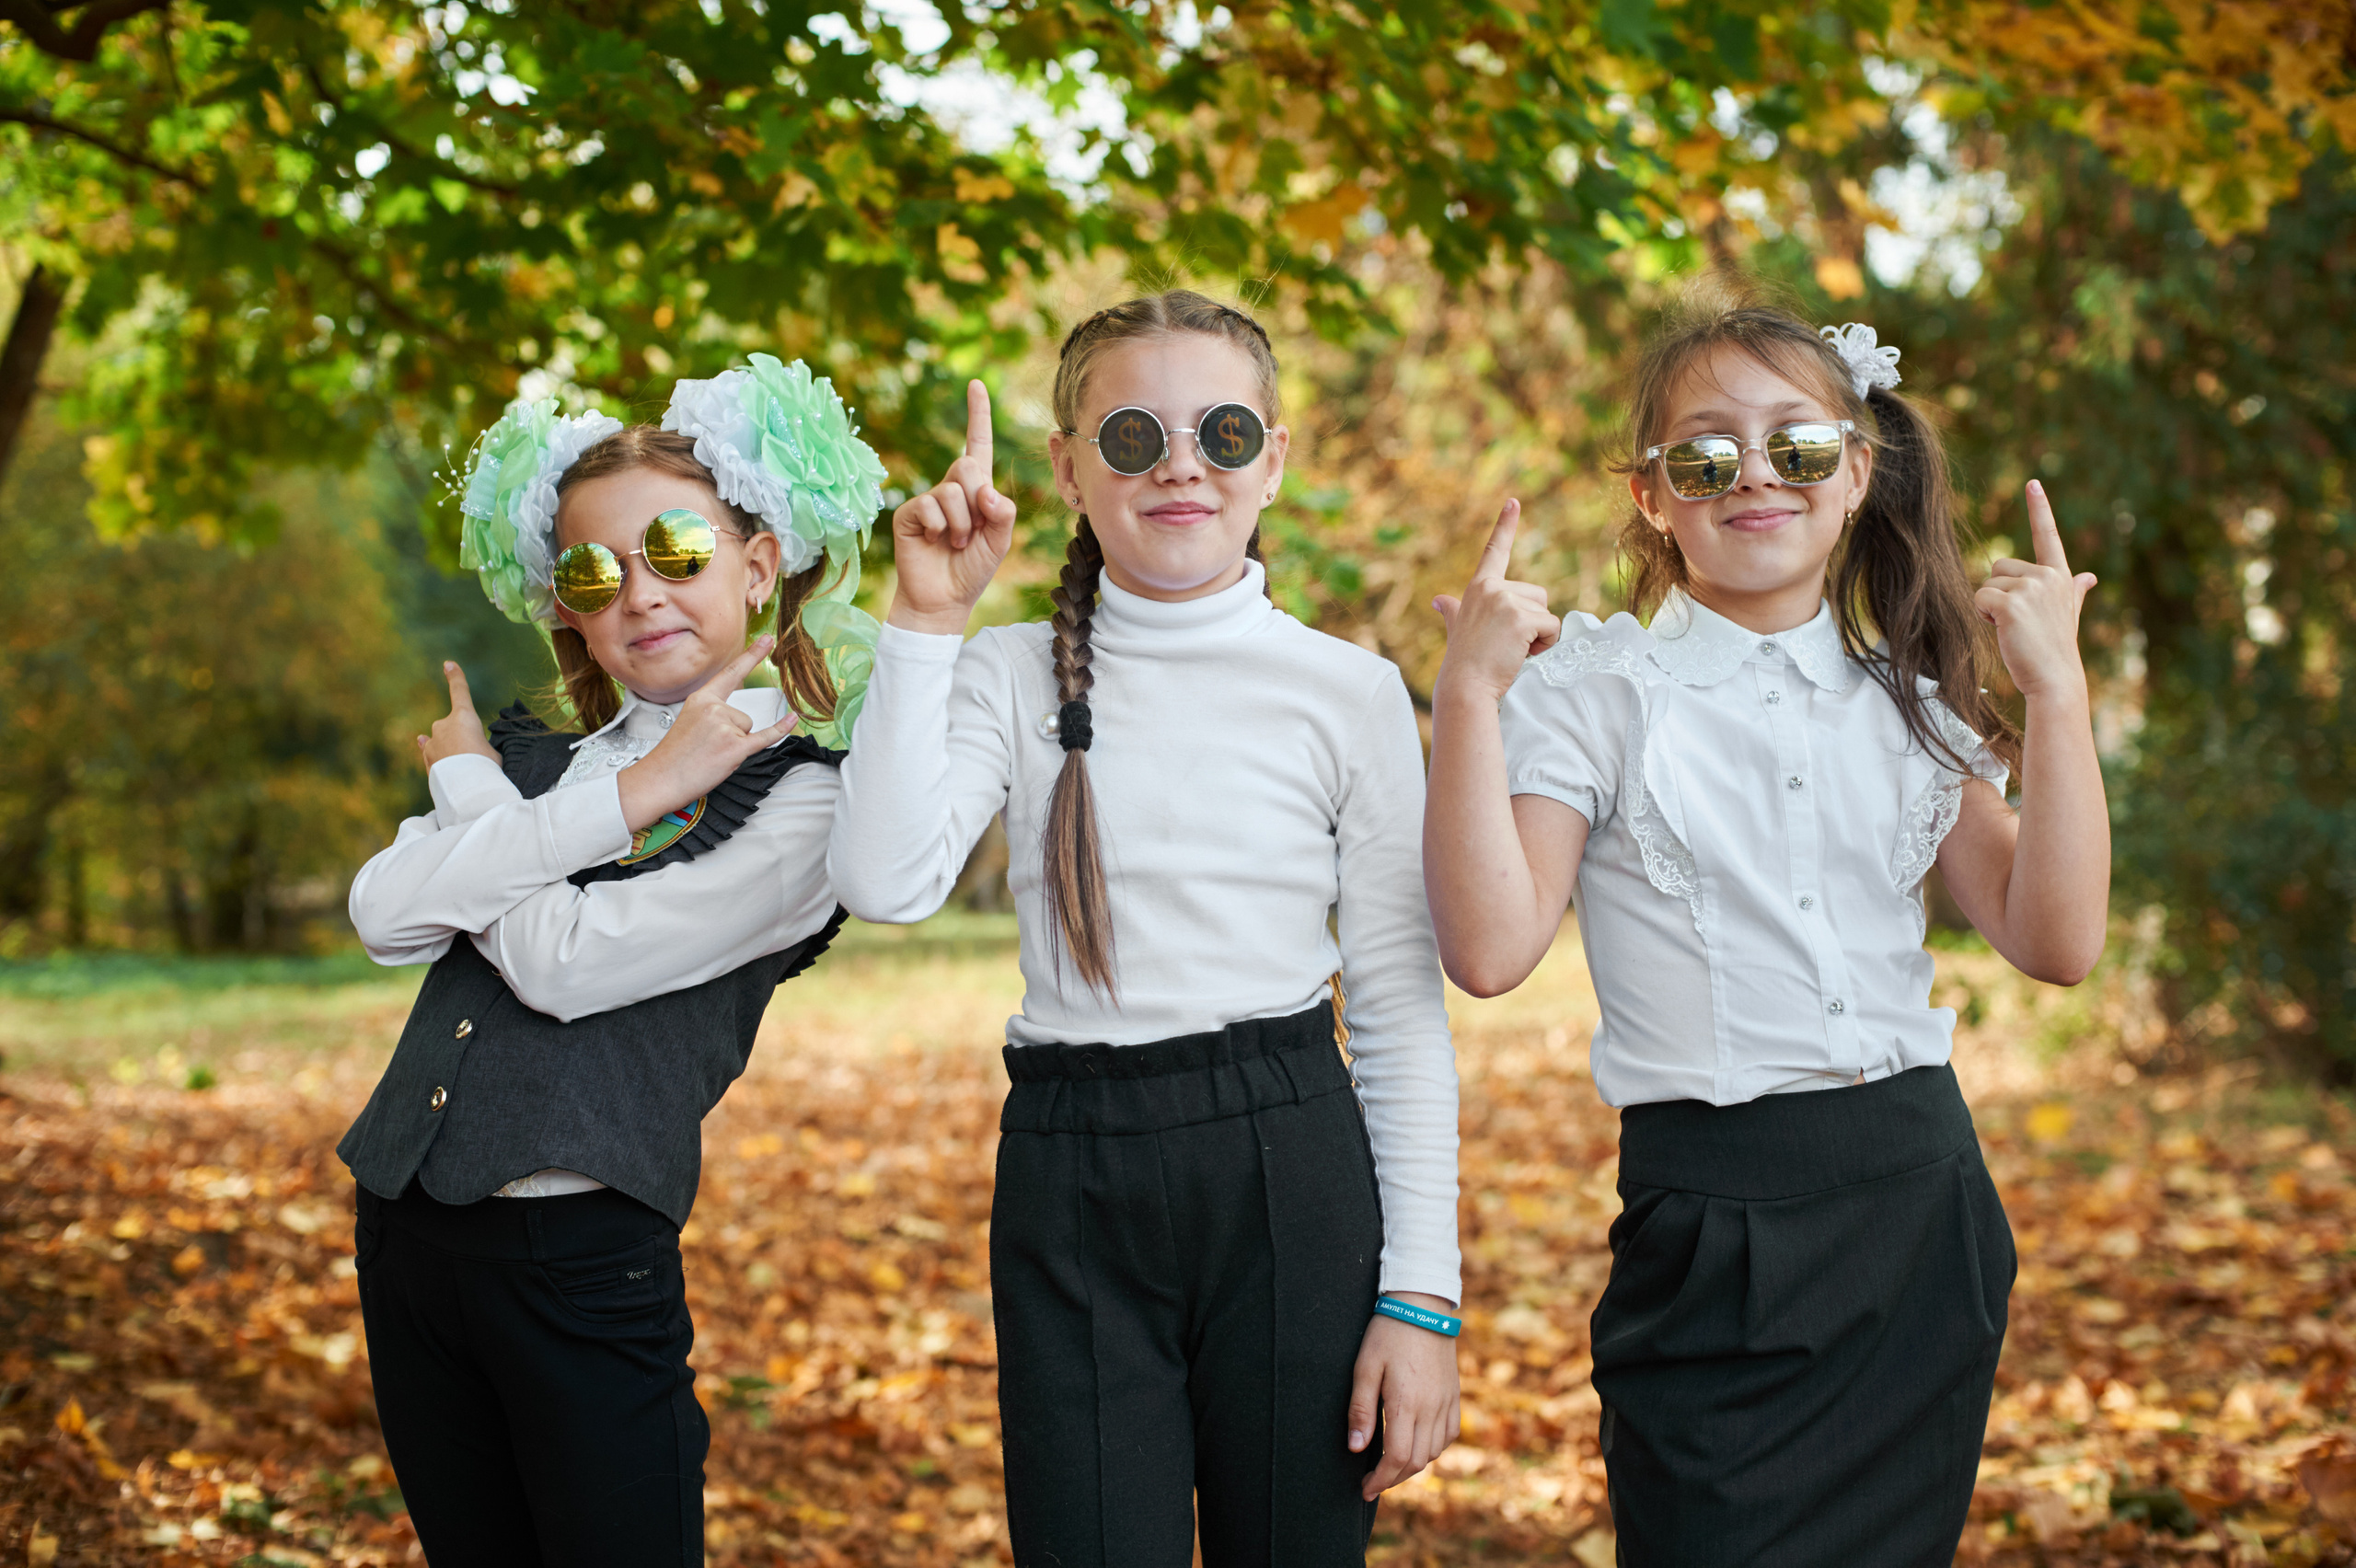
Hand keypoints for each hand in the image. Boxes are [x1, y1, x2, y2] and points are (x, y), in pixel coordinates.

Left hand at [417, 662, 500, 768]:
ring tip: (463, 767)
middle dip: (461, 739)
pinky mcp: (426, 758)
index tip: (448, 664)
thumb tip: (471, 752)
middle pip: (452, 727)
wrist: (466, 788)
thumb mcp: (492, 752)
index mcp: (464, 717)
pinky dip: (438, 759)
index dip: (455, 677)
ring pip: (440, 742)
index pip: (460, 691)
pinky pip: (431, 753)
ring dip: (449, 751)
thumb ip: (478, 745)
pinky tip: (445, 767)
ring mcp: (431, 742)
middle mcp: (443, 725)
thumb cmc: (486, 767)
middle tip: (475, 757)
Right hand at [614, 637, 800, 831]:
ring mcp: (724, 726)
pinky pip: (765, 737)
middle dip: (733, 734)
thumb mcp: (689, 721)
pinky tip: (791, 720)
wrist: (661, 778)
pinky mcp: (734, 747)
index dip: (752, 655)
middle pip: (744, 716)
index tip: (768, 639)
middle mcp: (713, 708)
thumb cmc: (675, 755)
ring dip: (735, 744)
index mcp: (701, 698)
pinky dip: (779, 730)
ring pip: (748, 730)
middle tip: (706, 747)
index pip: (731, 673)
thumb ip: (714, 713)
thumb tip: (739, 721)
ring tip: (711, 754)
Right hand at [887, 380, 1018, 636]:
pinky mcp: (908, 513)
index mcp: (976, 491)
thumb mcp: (1000, 541)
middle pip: (967, 466)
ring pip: (952, 490)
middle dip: (976, 500)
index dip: (977, 415)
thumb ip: (1002, 512)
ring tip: (956, 544)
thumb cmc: (973, 570)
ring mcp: (928, 499)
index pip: (977, 445)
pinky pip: (929, 506)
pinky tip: (934, 542)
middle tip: (973, 532)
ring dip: (962, 524)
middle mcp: (951, 489)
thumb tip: (985, 490)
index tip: (976, 384)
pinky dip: (939, 528)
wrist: (943, 600)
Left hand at [1347, 1292, 1463, 1499]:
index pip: (1396, 1458)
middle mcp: (1431, 1408)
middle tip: (1373, 1482)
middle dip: (1393, 1479)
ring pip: (1434, 1452)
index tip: (1365, 1488)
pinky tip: (1417, 1446)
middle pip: (1416, 1462)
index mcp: (1406, 1403)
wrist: (1423, 1306)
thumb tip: (1357, 1448)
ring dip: (1412, 1466)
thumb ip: (1360, 1410)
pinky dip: (1433, 1449)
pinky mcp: (1454, 1395)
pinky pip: (1448, 1435)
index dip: (1380, 1480)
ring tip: (1391, 1466)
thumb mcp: (1364, 1368)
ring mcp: (1446, 1403)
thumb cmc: (1388, 1334)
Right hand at [1432, 500, 1558, 706]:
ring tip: (1512, 651)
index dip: (1505, 525)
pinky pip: (1552, 628)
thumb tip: (1439, 601)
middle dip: (1533, 622)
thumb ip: (1452, 611)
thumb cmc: (1464, 661)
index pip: (1495, 551)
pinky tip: (1521, 654)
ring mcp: (1506, 600)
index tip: (1514, 501)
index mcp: (1479, 587)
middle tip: (1507, 644)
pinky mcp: (1521, 617)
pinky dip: (1545, 645)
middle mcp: (1492, 588)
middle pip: (1538, 595)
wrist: (1465, 687)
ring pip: (1546, 613)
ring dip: (1539, 636)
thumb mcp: (1457, 628)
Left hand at [1977, 480, 2096, 704]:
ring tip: (2013, 628)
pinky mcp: (2011, 603)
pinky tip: (2002, 631)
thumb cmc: (2056, 648)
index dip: (2040, 508)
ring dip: (1990, 606)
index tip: (2033, 482)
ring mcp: (2032, 588)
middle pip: (1998, 566)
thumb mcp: (2068, 614)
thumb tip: (2089, 576)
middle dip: (1999, 592)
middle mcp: (2048, 576)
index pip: (2048, 535)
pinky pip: (1979, 598)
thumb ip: (2074, 590)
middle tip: (2017, 621)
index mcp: (2060, 576)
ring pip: (1987, 583)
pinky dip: (1982, 615)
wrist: (2056, 679)